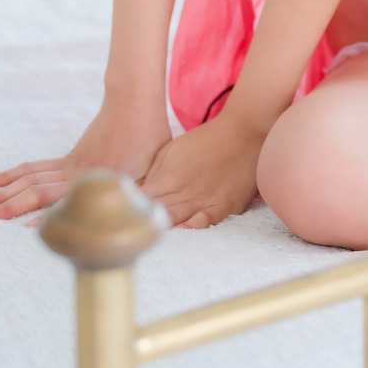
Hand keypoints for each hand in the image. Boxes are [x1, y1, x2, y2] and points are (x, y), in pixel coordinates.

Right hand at [0, 99, 172, 228]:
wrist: (135, 102)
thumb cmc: (148, 139)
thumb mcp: (150, 170)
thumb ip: (138, 194)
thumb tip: (139, 216)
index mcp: (93, 177)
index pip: (60, 197)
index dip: (43, 213)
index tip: (23, 227)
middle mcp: (75, 172)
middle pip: (33, 188)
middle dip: (7, 204)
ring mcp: (68, 164)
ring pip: (28, 178)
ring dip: (2, 192)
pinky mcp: (68, 158)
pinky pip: (33, 168)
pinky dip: (13, 175)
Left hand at [136, 112, 264, 228]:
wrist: (243, 132)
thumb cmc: (206, 139)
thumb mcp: (172, 149)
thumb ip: (154, 172)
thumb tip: (140, 192)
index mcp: (168, 178)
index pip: (142, 202)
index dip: (131, 209)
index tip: (124, 214)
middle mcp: (184, 193)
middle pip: (157, 216)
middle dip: (144, 222)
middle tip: (134, 230)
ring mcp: (204, 202)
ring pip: (177, 224)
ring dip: (165, 229)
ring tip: (154, 235)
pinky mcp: (223, 207)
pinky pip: (203, 225)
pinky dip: (190, 230)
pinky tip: (183, 234)